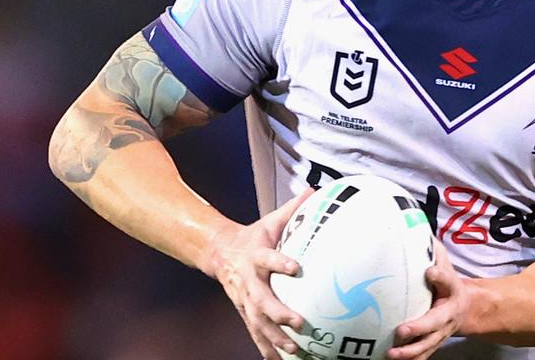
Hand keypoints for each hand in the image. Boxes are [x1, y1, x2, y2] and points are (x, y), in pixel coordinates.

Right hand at [201, 189, 312, 358]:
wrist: (219, 253)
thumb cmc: (253, 236)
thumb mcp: (270, 221)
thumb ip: (292, 209)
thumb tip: (314, 190)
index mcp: (255, 256)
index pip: (268, 258)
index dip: (281, 262)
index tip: (297, 268)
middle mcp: (249, 281)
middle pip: (261, 299)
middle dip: (278, 312)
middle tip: (298, 322)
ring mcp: (245, 300)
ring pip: (257, 322)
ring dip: (274, 337)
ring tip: (293, 349)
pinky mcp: (244, 313)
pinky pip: (255, 334)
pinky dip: (266, 349)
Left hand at [388, 241, 467, 359]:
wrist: (467, 308)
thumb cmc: (447, 282)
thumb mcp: (444, 262)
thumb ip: (431, 249)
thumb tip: (411, 226)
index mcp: (451, 289)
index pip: (447, 280)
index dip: (440, 276)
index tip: (430, 271)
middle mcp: (447, 313)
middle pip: (434, 322)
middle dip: (419, 327)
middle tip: (402, 330)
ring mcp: (440, 332)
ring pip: (427, 345)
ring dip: (410, 352)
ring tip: (392, 354)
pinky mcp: (433, 344)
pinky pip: (422, 355)